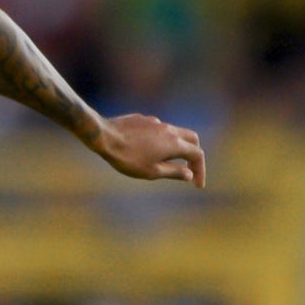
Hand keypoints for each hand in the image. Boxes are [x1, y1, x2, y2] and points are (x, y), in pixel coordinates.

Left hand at [90, 113, 205, 187]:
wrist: (104, 137)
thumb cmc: (127, 158)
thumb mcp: (152, 172)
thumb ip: (174, 172)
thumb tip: (189, 174)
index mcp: (174, 143)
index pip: (197, 154)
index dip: (200, 170)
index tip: (197, 185)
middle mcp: (169, 129)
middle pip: (192, 139)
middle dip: (194, 154)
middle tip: (190, 169)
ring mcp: (156, 122)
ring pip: (175, 132)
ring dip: (177, 147)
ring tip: (168, 162)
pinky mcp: (143, 120)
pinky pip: (158, 130)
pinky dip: (161, 141)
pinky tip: (148, 150)